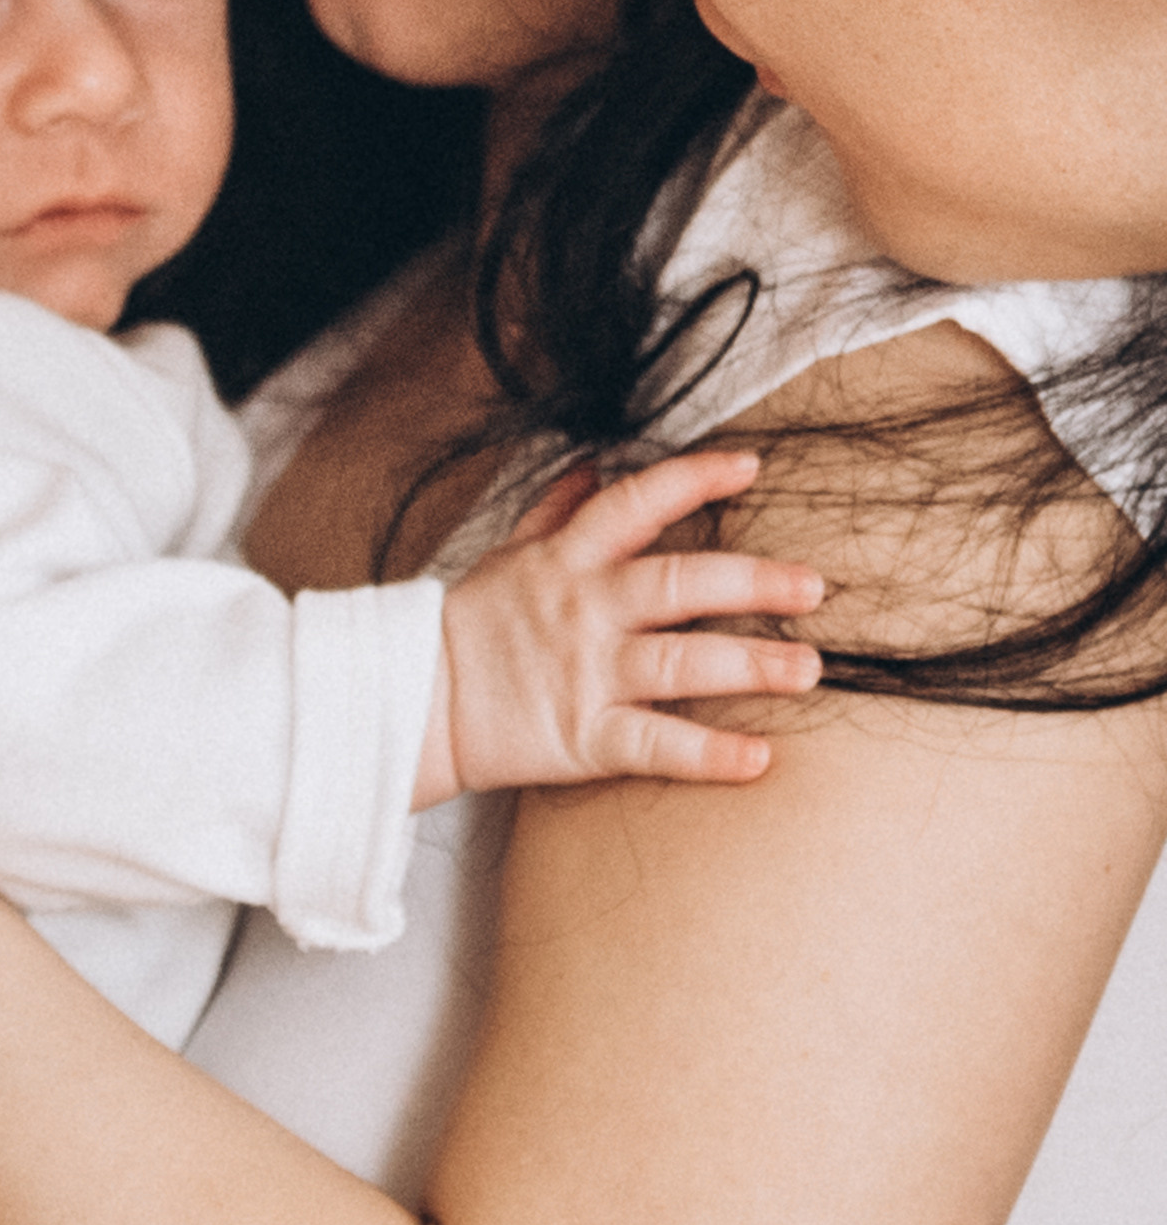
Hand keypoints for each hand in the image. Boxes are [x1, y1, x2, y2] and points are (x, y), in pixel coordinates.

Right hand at [422, 447, 823, 800]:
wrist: (411, 701)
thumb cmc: (469, 628)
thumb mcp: (508, 555)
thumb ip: (557, 513)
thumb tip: (595, 469)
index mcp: (566, 560)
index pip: (636, 504)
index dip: (693, 479)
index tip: (750, 466)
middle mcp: (583, 611)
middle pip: (678, 585)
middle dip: (752, 583)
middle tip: (813, 586)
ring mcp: (585, 675)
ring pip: (681, 664)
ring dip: (752, 666)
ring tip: (808, 667)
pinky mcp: (582, 738)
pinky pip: (656, 746)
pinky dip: (709, 755)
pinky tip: (760, 758)